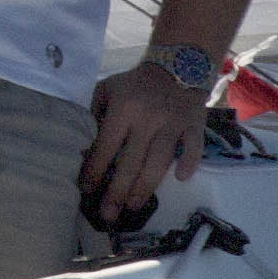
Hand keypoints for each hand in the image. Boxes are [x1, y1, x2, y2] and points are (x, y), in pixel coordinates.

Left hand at [78, 63, 208, 227]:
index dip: (96, 170)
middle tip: (108, 214)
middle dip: (118, 191)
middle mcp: (148, 119)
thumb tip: (83, 144)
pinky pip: (194, 147)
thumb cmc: (136, 83)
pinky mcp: (194, 125)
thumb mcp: (107, 89)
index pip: (106, 146)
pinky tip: (181, 178)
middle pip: (131, 162)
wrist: (177, 64)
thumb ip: (94, 113)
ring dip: (146, 187)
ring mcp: (173, 123)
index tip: (87, 190)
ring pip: (159, 161)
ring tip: (133, 206)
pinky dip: (189, 162)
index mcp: (124, 110)